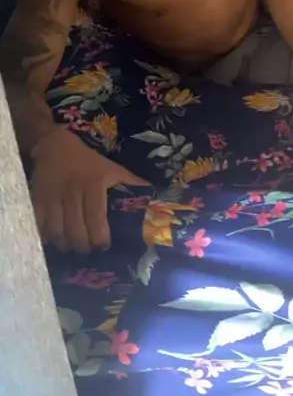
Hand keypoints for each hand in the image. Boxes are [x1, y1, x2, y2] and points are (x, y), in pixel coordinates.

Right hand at [31, 127, 148, 252]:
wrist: (55, 145)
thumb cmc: (89, 161)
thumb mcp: (113, 169)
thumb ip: (132, 184)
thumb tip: (153, 200)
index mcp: (94, 184)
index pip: (96, 218)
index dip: (100, 237)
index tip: (104, 246)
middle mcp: (72, 191)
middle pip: (75, 229)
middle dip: (83, 245)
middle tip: (88, 249)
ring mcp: (52, 196)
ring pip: (57, 230)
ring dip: (65, 244)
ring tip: (73, 247)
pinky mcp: (36, 199)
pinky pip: (39, 225)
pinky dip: (46, 237)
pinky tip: (54, 240)